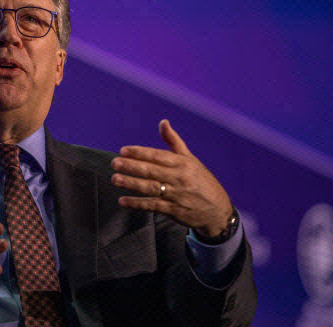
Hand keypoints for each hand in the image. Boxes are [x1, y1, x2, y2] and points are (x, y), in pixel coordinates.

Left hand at [111, 120, 232, 237]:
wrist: (218, 211)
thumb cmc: (201, 181)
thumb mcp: (190, 159)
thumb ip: (173, 141)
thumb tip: (163, 122)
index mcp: (183, 163)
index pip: (158, 155)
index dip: (140, 152)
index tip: (123, 150)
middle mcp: (180, 178)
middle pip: (152, 171)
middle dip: (131, 166)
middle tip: (114, 163)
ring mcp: (177, 195)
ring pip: (150, 188)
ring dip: (131, 183)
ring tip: (115, 179)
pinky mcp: (174, 210)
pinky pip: (153, 206)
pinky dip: (137, 203)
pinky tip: (122, 200)